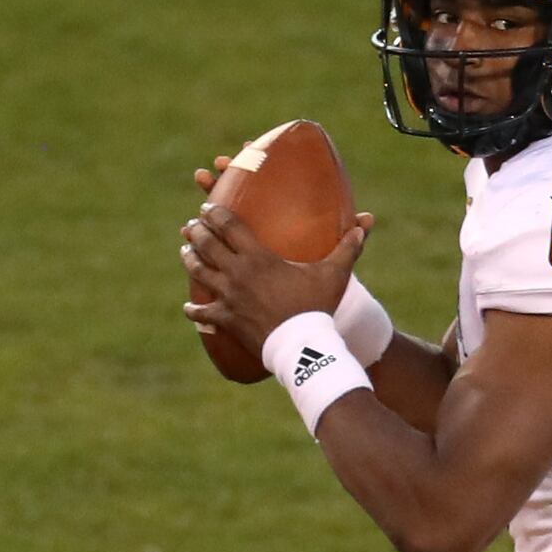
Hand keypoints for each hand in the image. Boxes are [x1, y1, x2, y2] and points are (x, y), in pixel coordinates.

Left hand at [180, 198, 374, 369]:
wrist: (302, 346)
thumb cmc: (317, 307)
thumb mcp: (334, 275)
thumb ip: (347, 248)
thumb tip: (365, 225)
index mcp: (259, 257)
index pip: (228, 225)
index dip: (214, 212)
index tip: (207, 206)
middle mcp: (238, 273)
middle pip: (207, 244)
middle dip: (197, 231)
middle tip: (192, 225)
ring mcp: (229, 297)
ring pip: (199, 272)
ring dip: (190, 259)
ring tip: (186, 252)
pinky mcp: (226, 319)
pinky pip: (201, 312)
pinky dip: (193, 308)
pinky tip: (189, 306)